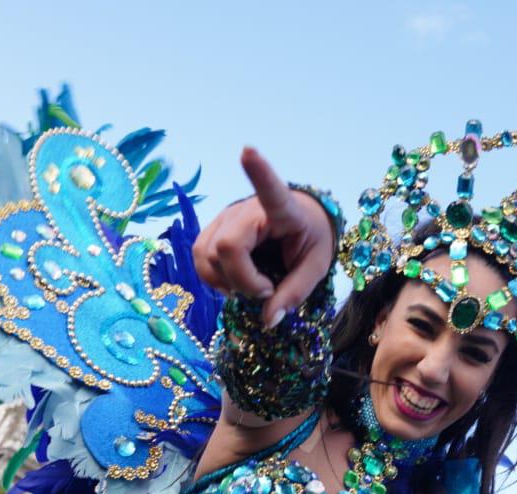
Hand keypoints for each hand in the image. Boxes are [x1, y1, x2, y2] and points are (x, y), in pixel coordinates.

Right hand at [192, 147, 334, 327]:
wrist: (299, 224)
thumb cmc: (310, 241)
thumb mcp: (316, 269)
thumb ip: (295, 293)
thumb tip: (268, 320)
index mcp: (283, 210)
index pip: (270, 190)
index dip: (258, 172)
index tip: (247, 151)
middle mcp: (247, 209)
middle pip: (226, 248)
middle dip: (242, 281)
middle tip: (267, 290)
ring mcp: (225, 216)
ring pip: (206, 256)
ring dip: (226, 282)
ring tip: (251, 286)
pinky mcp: (212, 229)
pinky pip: (199, 258)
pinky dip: (214, 279)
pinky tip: (235, 282)